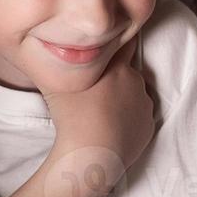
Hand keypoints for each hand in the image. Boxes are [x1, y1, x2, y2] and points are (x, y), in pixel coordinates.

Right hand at [41, 37, 154, 165]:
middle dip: (115, 76)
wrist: (92, 153)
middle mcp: (135, 81)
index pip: (123, 43)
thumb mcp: (55, 83)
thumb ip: (57, 66)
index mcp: (117, 66)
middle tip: (97, 89)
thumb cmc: (72, 116)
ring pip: (133, 95)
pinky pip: (138, 117)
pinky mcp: (148, 126)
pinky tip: (110, 127)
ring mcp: (144, 105)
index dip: (115, 44)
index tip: (107, 47)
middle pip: (126, 72)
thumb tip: (48, 56)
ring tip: (101, 112)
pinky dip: (128, 119)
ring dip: (123, 98)